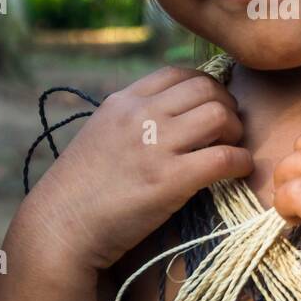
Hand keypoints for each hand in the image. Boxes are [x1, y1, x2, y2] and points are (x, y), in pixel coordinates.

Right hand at [12, 66, 252, 276]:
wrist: (60, 227)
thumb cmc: (80, 188)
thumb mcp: (100, 134)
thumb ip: (133, 119)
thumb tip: (172, 113)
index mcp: (122, 102)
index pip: (178, 73)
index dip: (206, 85)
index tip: (213, 105)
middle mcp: (140, 116)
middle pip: (206, 88)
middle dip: (227, 106)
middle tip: (229, 129)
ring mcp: (155, 146)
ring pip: (220, 116)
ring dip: (236, 132)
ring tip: (231, 149)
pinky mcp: (169, 180)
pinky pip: (224, 158)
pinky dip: (241, 162)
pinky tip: (238, 171)